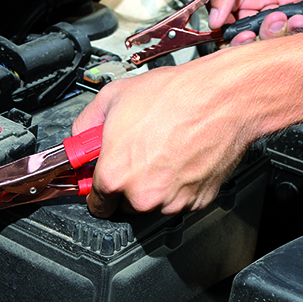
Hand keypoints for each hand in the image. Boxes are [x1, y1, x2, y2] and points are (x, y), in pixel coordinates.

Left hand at [72, 48, 274, 217]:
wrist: (222, 98)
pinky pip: (179, 200)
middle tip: (138, 155)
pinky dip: (178, 185)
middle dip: (127, 185)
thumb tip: (81, 138)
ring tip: (163, 151)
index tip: (103, 180)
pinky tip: (181, 157)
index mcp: (115, 175)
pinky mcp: (197, 201)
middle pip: (124, 206)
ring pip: (153, 204)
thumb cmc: (174, 95)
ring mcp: (172, 202)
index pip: (95, 204)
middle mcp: (142, 196)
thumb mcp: (113, 98)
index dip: (98, 189)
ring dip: (153, 186)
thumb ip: (87, 125)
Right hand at [206, 0, 302, 42]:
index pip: (220, 17)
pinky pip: (288, 20)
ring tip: (277, 18)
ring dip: (271, 30)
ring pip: (265, 28)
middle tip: (253, 34)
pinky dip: (291, 25)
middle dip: (248, 35)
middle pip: (243, 28)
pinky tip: (292, 19)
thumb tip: (214, 18)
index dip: (225, 30)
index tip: (232, 34)